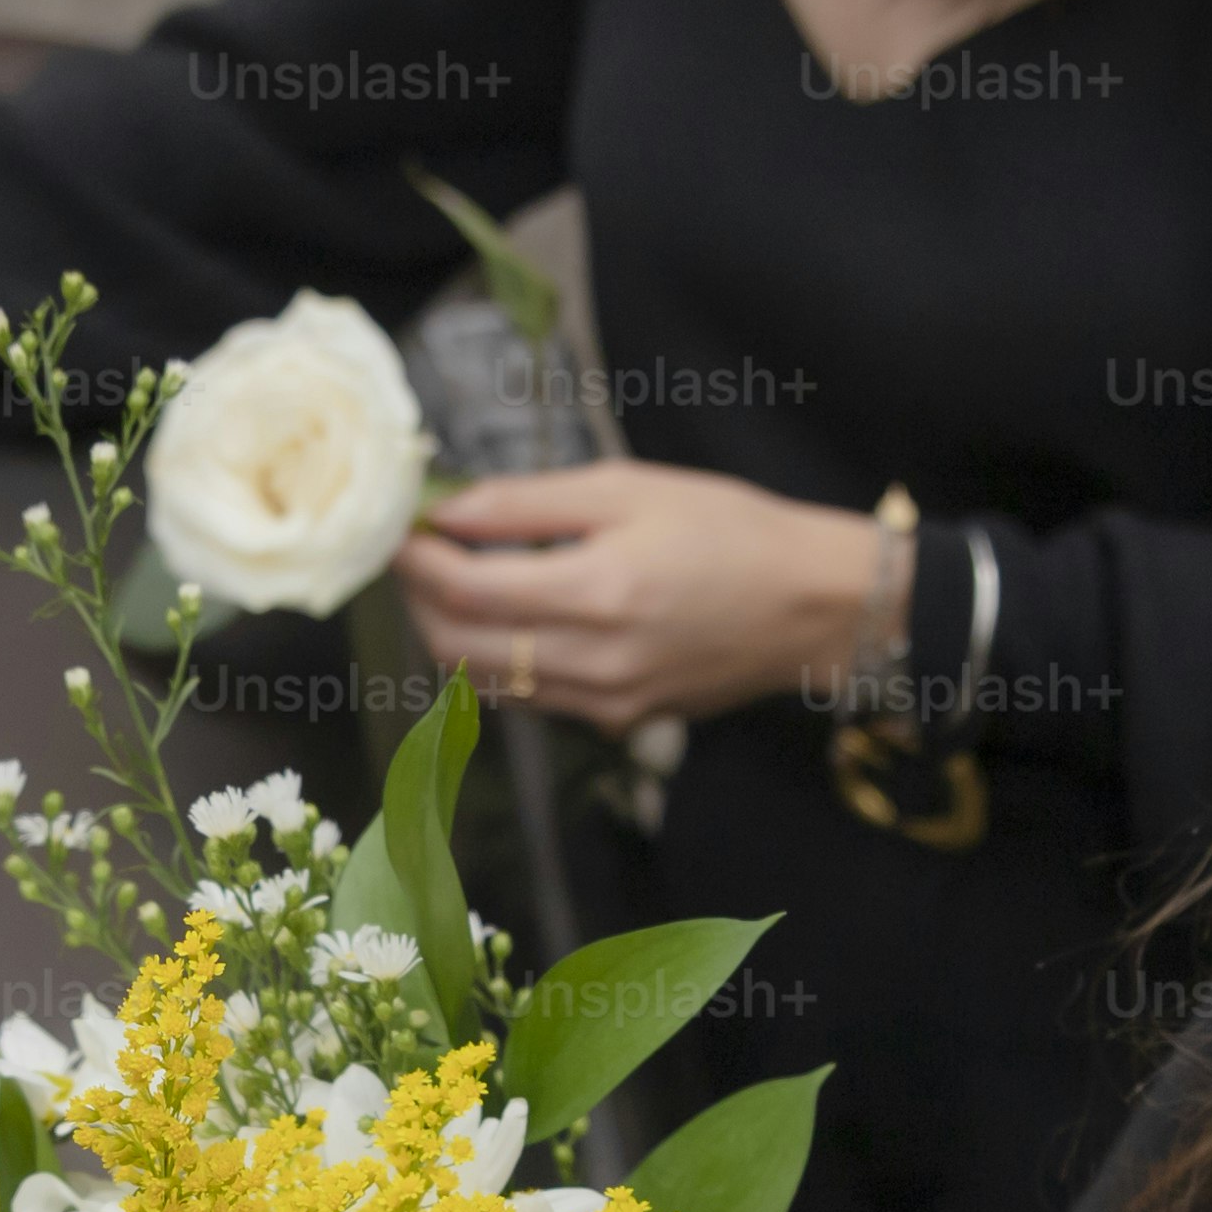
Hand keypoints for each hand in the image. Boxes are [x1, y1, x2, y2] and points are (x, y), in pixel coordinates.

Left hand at [394, 463, 893, 728]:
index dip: (416, 557)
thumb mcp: (628, 489)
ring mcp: (604, 703)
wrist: (810, 606)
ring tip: (452, 579)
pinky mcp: (617, 722)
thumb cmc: (729, 530)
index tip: (401, 525)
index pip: (464, 587)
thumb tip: (447, 509)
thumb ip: (527, 502)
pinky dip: (494, 660)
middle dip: (419, 598)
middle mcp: (595, 660)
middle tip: (416, 552)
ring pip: (482, 682)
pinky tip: (505, 618)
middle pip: (456, 645)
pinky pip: (525, 698)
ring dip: (449, 632)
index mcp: (600, 590)